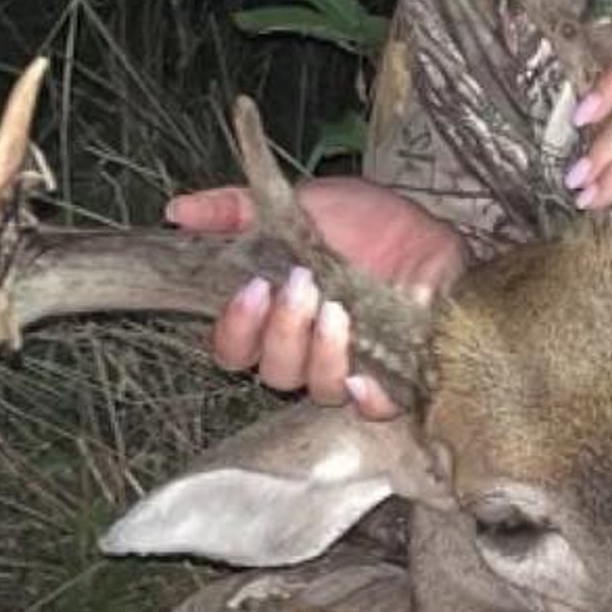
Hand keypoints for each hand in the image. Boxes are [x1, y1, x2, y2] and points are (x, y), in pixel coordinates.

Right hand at [165, 176, 465, 418]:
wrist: (434, 228)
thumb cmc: (370, 222)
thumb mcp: (301, 203)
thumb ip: (238, 209)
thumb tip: (178, 210)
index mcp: (276, 314)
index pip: (234, 347)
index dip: (236, 329)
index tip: (252, 289)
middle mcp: (307, 349)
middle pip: (272, 372)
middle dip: (282, 330)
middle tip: (303, 285)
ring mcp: (350, 367)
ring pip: (316, 390)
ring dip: (320, 352)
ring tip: (338, 309)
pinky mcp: (395, 379)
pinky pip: (372, 408)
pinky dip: (365, 396)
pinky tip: (364, 373)